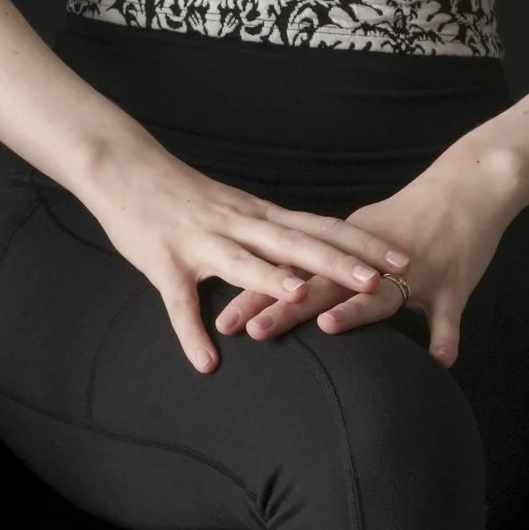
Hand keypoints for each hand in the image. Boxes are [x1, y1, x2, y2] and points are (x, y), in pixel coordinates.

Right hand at [82, 137, 413, 375]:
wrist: (126, 167)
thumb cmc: (183, 193)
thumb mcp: (236, 210)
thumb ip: (268, 234)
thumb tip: (307, 262)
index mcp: (258, 214)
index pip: (320, 226)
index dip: (363, 243)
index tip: (402, 256)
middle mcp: (238, 223)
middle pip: (298, 242)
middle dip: (341, 261)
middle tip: (383, 277)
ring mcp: (201, 242)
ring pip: (244, 261)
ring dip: (275, 280)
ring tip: (306, 300)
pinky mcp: (165, 262)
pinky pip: (179, 303)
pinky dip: (191, 332)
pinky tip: (207, 362)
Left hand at [213, 142, 519, 367]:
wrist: (472, 183)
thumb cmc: (417, 214)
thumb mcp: (369, 233)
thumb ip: (335, 264)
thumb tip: (295, 293)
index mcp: (346, 244)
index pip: (293, 271)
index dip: (258, 293)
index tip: (222, 320)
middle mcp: (372, 258)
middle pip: (322, 283)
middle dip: (285, 306)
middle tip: (249, 331)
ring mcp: (415, 268)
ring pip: (380, 293)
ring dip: (355, 310)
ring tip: (327, 328)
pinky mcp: (453, 280)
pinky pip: (449, 315)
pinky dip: (445, 336)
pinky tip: (439, 362)